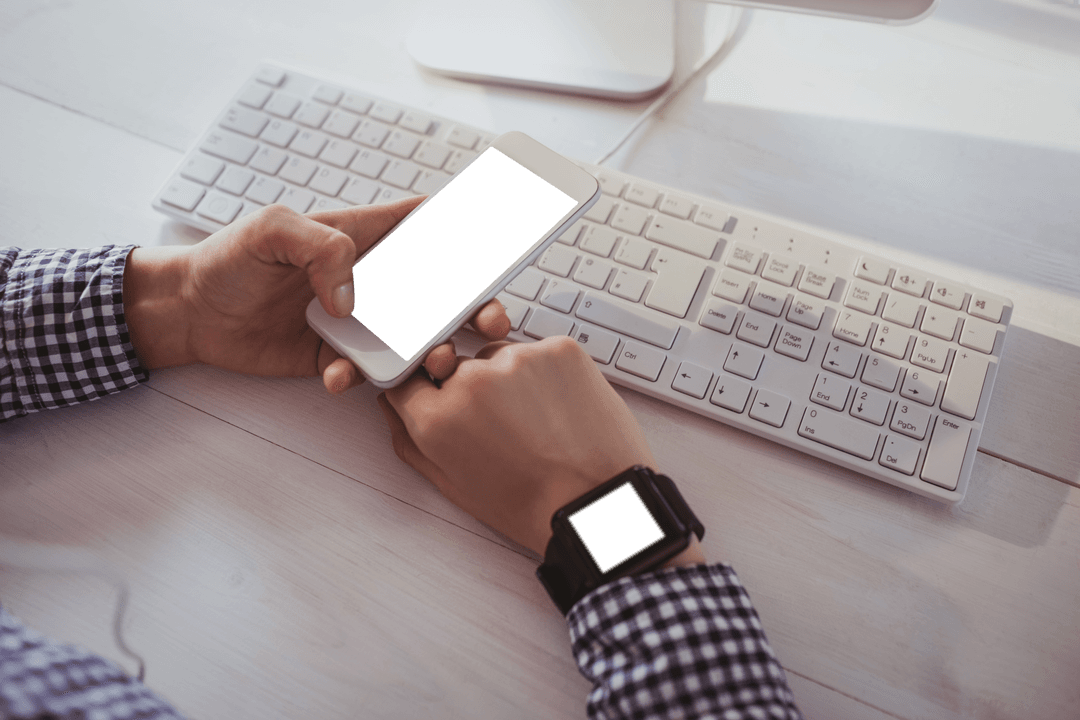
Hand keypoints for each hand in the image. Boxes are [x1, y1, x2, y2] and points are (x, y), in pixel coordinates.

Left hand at [124, 198, 509, 390]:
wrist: (189, 314)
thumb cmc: (228, 260)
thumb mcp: (271, 230)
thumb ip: (322, 248)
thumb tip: (355, 298)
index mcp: (365, 238)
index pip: (426, 224)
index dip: (469, 227)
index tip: (505, 237)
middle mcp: (372, 279)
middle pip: (441, 289)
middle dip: (474, 305)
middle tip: (491, 323)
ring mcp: (359, 321)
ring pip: (416, 337)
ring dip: (433, 351)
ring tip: (434, 363)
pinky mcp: (338, 357)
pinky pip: (367, 372)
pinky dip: (362, 379)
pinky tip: (340, 376)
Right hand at [379, 337, 661, 555]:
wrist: (600, 505)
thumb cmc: (530, 504)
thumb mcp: (454, 485)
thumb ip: (411, 440)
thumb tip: (393, 404)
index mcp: (437, 418)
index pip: (406, 379)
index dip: (423, 392)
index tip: (438, 399)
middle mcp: (471, 380)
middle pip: (453, 365)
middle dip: (467, 388)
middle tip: (500, 425)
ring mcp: (518, 359)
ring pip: (496, 355)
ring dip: (507, 378)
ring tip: (535, 421)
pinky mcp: (559, 349)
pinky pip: (537, 352)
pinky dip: (544, 374)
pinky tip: (558, 410)